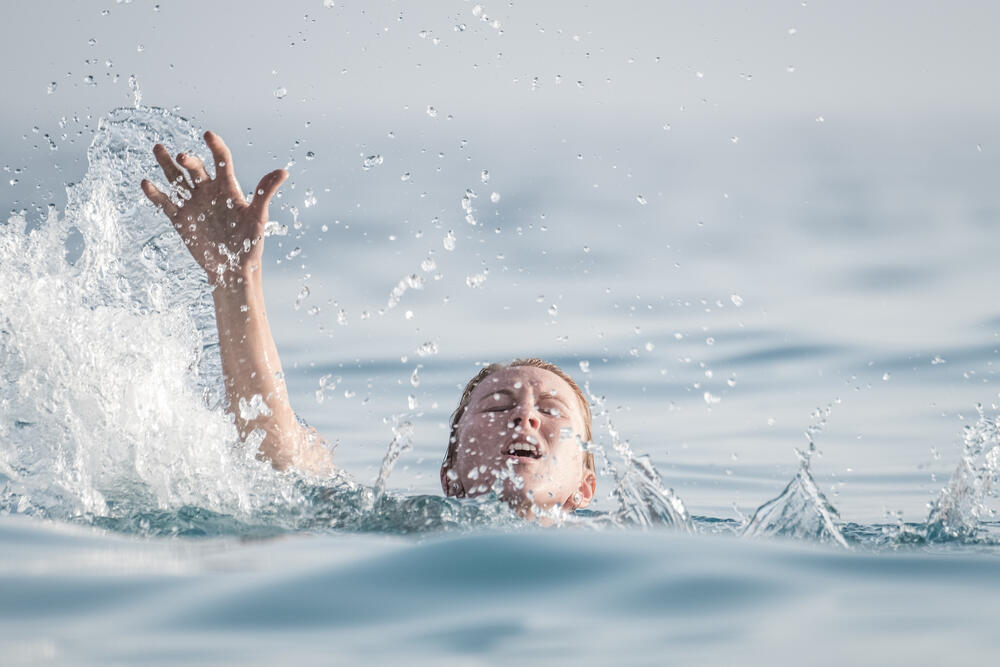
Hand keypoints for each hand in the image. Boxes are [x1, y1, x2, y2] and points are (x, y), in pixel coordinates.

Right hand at [141, 131, 286, 285]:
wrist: (233, 269)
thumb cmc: (250, 243)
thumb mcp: (258, 218)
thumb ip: (265, 193)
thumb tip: (283, 172)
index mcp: (228, 188)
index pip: (222, 160)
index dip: (215, 147)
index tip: (208, 135)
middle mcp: (208, 191)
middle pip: (195, 168)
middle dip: (189, 160)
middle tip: (184, 157)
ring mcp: (193, 204)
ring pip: (176, 179)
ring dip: (167, 164)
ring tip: (158, 148)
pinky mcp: (180, 219)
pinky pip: (165, 203)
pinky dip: (155, 194)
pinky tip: (146, 183)